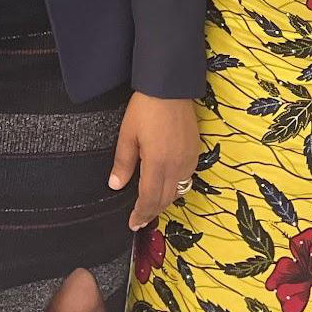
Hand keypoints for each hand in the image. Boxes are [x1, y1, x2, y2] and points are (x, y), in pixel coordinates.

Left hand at [108, 92, 199, 230]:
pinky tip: (165, 184)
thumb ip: (123, 163)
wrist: (170, 87)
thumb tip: (116, 186)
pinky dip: (174, 187)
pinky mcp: (195, 151)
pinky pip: (186, 177)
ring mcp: (188, 159)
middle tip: (139, 220)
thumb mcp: (127, 135)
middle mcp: (176, 166)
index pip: (149, 199)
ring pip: (178, 190)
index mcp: (157, 163)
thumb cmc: (145, 109)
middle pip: (165, 199)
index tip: (133, 224)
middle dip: (152, 212)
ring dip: (164, 201)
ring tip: (150, 205)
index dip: (141, 214)